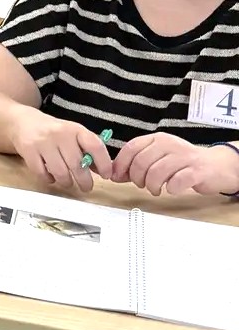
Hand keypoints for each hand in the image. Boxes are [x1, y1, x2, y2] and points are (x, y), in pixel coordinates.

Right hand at [8, 107, 111, 192]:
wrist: (23, 122)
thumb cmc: (54, 131)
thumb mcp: (73, 135)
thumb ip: (88, 150)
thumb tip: (102, 171)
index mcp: (76, 129)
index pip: (95, 146)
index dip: (103, 163)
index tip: (107, 176)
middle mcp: (60, 134)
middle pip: (77, 164)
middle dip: (84, 181)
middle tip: (87, 187)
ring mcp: (43, 143)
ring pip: (60, 172)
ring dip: (67, 182)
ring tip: (68, 183)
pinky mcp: (28, 151)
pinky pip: (42, 174)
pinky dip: (49, 180)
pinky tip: (52, 178)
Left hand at [111, 133, 238, 196]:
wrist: (215, 165)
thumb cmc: (182, 163)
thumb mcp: (157, 159)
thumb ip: (136, 165)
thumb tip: (114, 175)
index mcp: (157, 139)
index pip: (131, 148)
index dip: (120, 165)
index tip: (117, 177)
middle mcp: (170, 144)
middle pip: (141, 162)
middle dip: (137, 178)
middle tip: (142, 185)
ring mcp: (184, 156)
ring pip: (156, 172)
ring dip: (152, 186)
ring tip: (156, 189)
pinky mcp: (197, 171)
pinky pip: (177, 181)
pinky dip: (170, 189)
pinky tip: (171, 189)